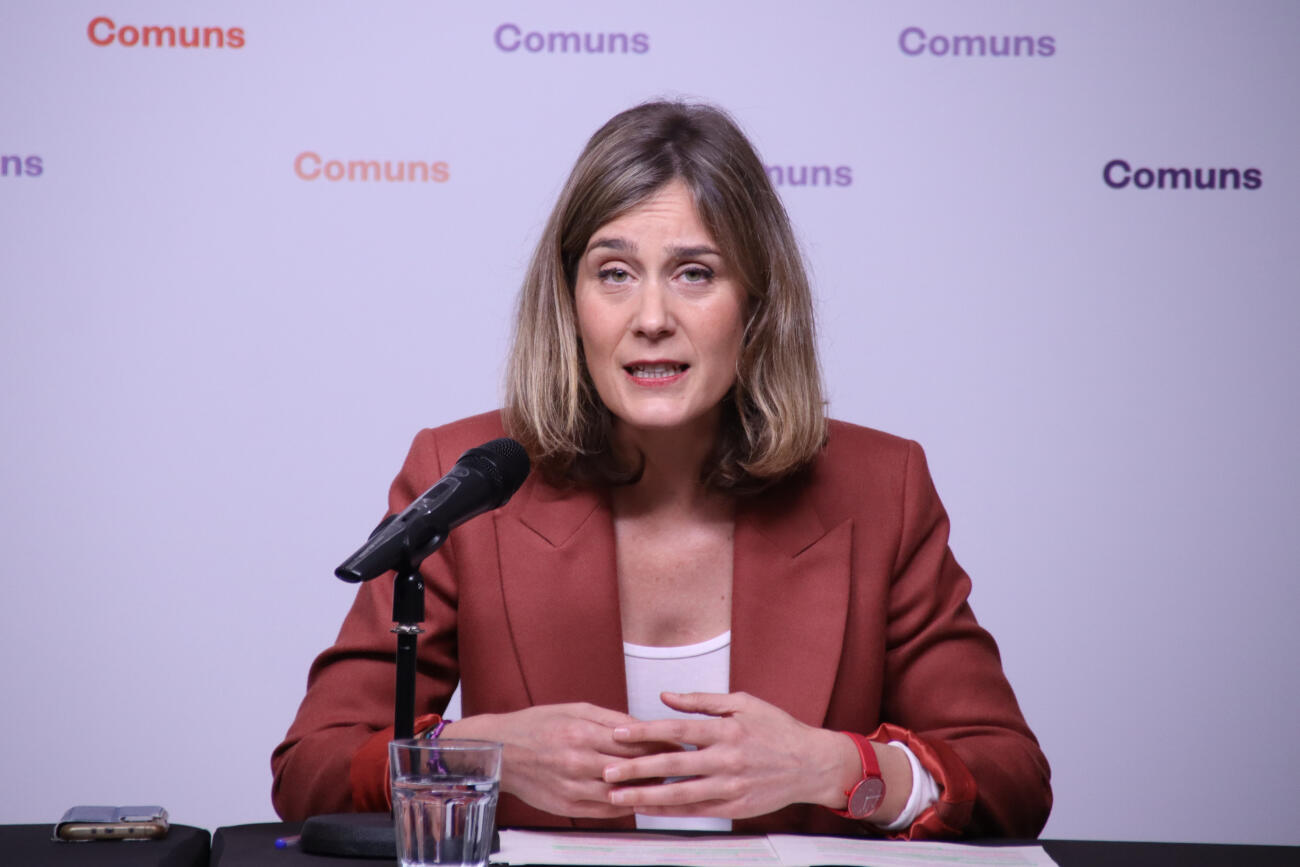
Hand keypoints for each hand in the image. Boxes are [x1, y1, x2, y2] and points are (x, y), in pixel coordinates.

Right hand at [445, 704, 676, 817]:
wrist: (501, 751)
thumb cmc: (538, 725)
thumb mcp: (576, 709)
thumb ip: (612, 719)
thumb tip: (642, 728)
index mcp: (583, 734)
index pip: (635, 742)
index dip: (661, 744)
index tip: (679, 743)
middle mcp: (579, 762)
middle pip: (633, 769)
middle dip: (660, 768)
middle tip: (681, 765)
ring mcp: (574, 788)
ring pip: (623, 793)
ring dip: (646, 790)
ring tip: (664, 784)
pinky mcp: (568, 806)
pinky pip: (606, 809)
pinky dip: (625, 804)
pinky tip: (637, 797)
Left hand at [600, 691, 860, 818]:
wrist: (811, 764)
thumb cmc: (777, 729)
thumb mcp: (743, 702)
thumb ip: (702, 700)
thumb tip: (665, 697)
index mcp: (726, 729)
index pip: (677, 729)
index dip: (645, 732)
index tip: (617, 734)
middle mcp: (727, 759)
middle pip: (673, 765)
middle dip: (636, 769)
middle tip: (606, 771)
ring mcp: (730, 787)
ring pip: (680, 794)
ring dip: (645, 796)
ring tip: (617, 796)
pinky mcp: (734, 808)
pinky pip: (694, 812)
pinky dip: (668, 811)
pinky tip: (646, 809)